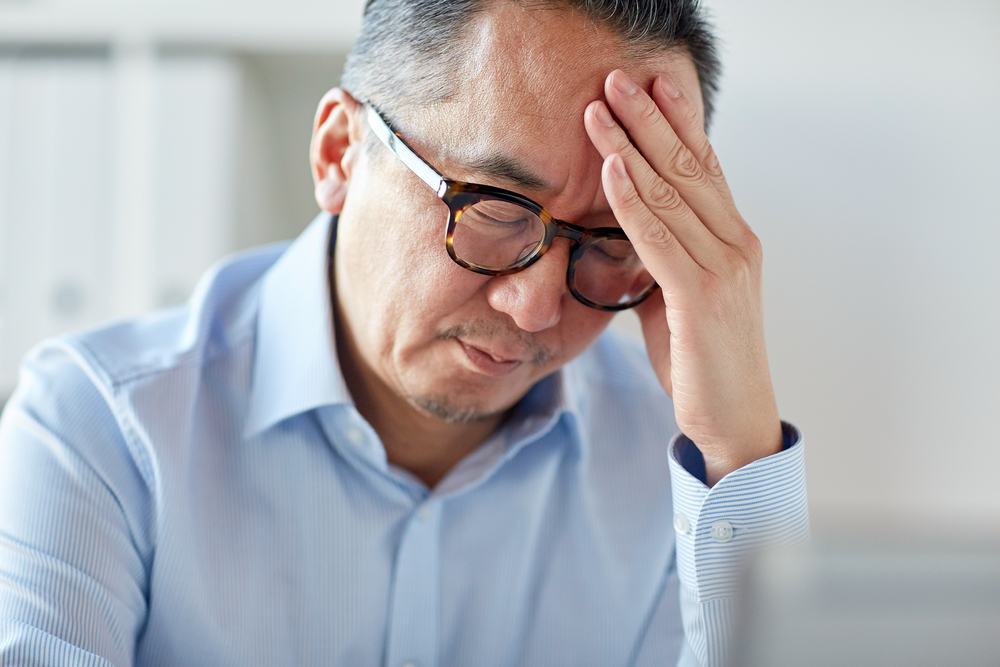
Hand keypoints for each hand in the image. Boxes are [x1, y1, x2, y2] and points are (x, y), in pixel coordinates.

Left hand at [584, 70, 781, 485]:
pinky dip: (632, 199)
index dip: (679, 123)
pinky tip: (612, 167)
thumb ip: (663, 259)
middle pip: (689, 167)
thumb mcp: (680, 298)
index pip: (706, 168)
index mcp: (736, 241)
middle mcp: (737, 244)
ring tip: (601, 109)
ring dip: (632, 145)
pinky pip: (659, 237)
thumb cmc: (704, 361)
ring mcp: (724, 268)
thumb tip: (629, 231)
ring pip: (672, 193)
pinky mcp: (702, 296)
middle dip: (651, 119)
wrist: (734, 421)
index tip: (653, 86)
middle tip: (619, 79)